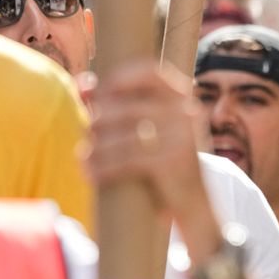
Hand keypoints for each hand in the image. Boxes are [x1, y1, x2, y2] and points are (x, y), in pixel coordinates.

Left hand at [82, 62, 212, 221]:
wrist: (195, 206)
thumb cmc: (165, 163)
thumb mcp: (153, 130)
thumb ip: (123, 105)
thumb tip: (82, 83)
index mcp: (182, 99)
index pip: (151, 72)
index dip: (119, 77)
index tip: (97, 92)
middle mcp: (186, 113)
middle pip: (129, 108)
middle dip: (100, 120)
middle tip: (86, 131)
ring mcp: (181, 138)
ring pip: (125, 137)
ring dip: (98, 148)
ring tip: (83, 157)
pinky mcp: (172, 163)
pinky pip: (127, 161)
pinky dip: (104, 168)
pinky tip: (91, 173)